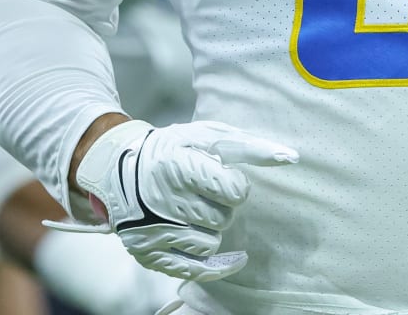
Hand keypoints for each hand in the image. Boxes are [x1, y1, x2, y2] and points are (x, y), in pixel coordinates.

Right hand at [67, 119, 297, 281]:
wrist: (117, 169)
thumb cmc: (170, 150)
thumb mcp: (205, 137)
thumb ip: (249, 147)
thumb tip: (290, 157)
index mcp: (177, 168)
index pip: (233, 191)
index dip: (235, 185)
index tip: (223, 178)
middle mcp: (163, 202)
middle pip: (222, 219)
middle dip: (221, 207)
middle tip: (205, 194)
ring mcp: (154, 232)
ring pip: (211, 244)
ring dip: (211, 229)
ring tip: (195, 212)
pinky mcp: (149, 253)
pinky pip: (196, 271)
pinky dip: (217, 265)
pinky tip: (233, 256)